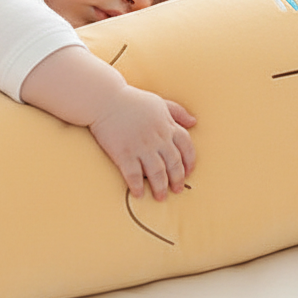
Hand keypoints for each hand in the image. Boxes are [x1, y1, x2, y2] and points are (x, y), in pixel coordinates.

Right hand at [88, 85, 196, 200]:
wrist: (104, 99)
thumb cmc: (132, 101)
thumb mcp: (159, 102)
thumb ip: (177, 112)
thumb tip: (194, 121)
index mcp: (167, 125)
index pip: (187, 147)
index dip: (190, 162)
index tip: (188, 173)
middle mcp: (158, 138)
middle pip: (174, 164)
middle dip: (177, 179)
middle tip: (177, 190)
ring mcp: (141, 146)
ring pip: (157, 173)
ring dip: (160, 187)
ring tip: (160, 197)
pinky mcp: (124, 153)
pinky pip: (134, 175)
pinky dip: (137, 186)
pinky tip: (138, 194)